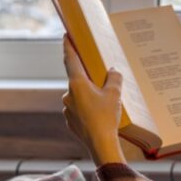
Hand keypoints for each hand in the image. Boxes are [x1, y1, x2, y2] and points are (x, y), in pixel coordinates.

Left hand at [62, 36, 125, 165]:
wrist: (100, 145)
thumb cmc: (106, 117)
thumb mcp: (115, 94)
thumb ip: (114, 78)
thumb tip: (112, 72)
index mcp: (77, 84)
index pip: (71, 59)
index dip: (68, 46)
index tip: (66, 36)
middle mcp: (68, 94)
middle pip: (78, 79)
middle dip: (88, 78)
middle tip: (100, 78)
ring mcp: (68, 108)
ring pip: (79, 96)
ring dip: (89, 95)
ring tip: (105, 102)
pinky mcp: (70, 121)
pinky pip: (79, 109)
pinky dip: (88, 108)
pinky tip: (99, 115)